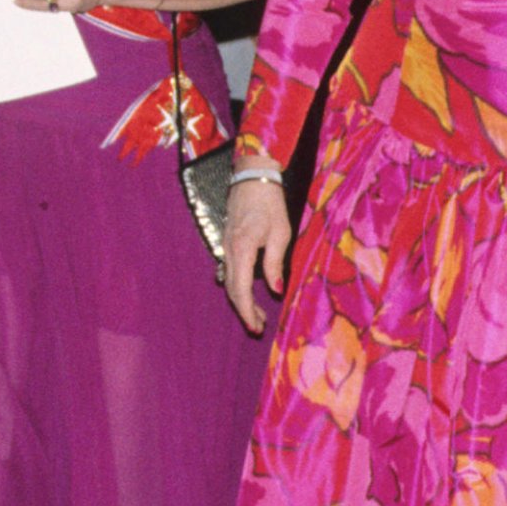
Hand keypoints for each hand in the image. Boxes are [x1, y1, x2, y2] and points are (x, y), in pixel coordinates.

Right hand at [223, 173, 289, 333]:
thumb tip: (276, 291)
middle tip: (257, 327)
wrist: (252, 179)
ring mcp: (226, 247)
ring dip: (241, 300)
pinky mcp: (228, 243)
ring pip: (229, 281)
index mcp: (242, 249)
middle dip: (243, 311)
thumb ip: (275, 263)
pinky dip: (238, 286)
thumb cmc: (270, 204)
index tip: (256, 326)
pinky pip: (229, 271)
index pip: (241, 289)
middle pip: (232, 289)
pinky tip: (249, 291)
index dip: (247, 311)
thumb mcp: (280, 233)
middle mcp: (229, 251)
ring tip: (257, 315)